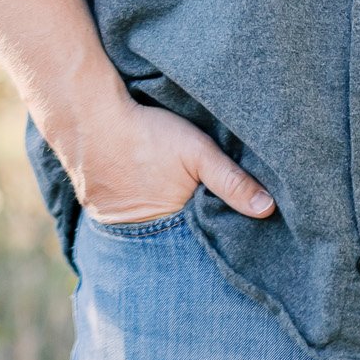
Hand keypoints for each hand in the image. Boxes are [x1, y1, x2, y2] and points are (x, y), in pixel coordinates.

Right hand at [66, 89, 276, 225]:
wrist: (91, 120)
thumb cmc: (148, 135)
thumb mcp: (198, 153)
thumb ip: (232, 182)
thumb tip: (268, 209)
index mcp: (168, 226)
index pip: (199, 240)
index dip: (214, 230)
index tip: (233, 225)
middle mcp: (139, 236)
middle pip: (174, 238)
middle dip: (190, 230)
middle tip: (201, 210)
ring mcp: (116, 226)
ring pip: (150, 230)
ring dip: (163, 222)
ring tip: (171, 200)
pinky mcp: (100, 211)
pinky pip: (126, 220)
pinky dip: (139, 212)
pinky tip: (147, 193)